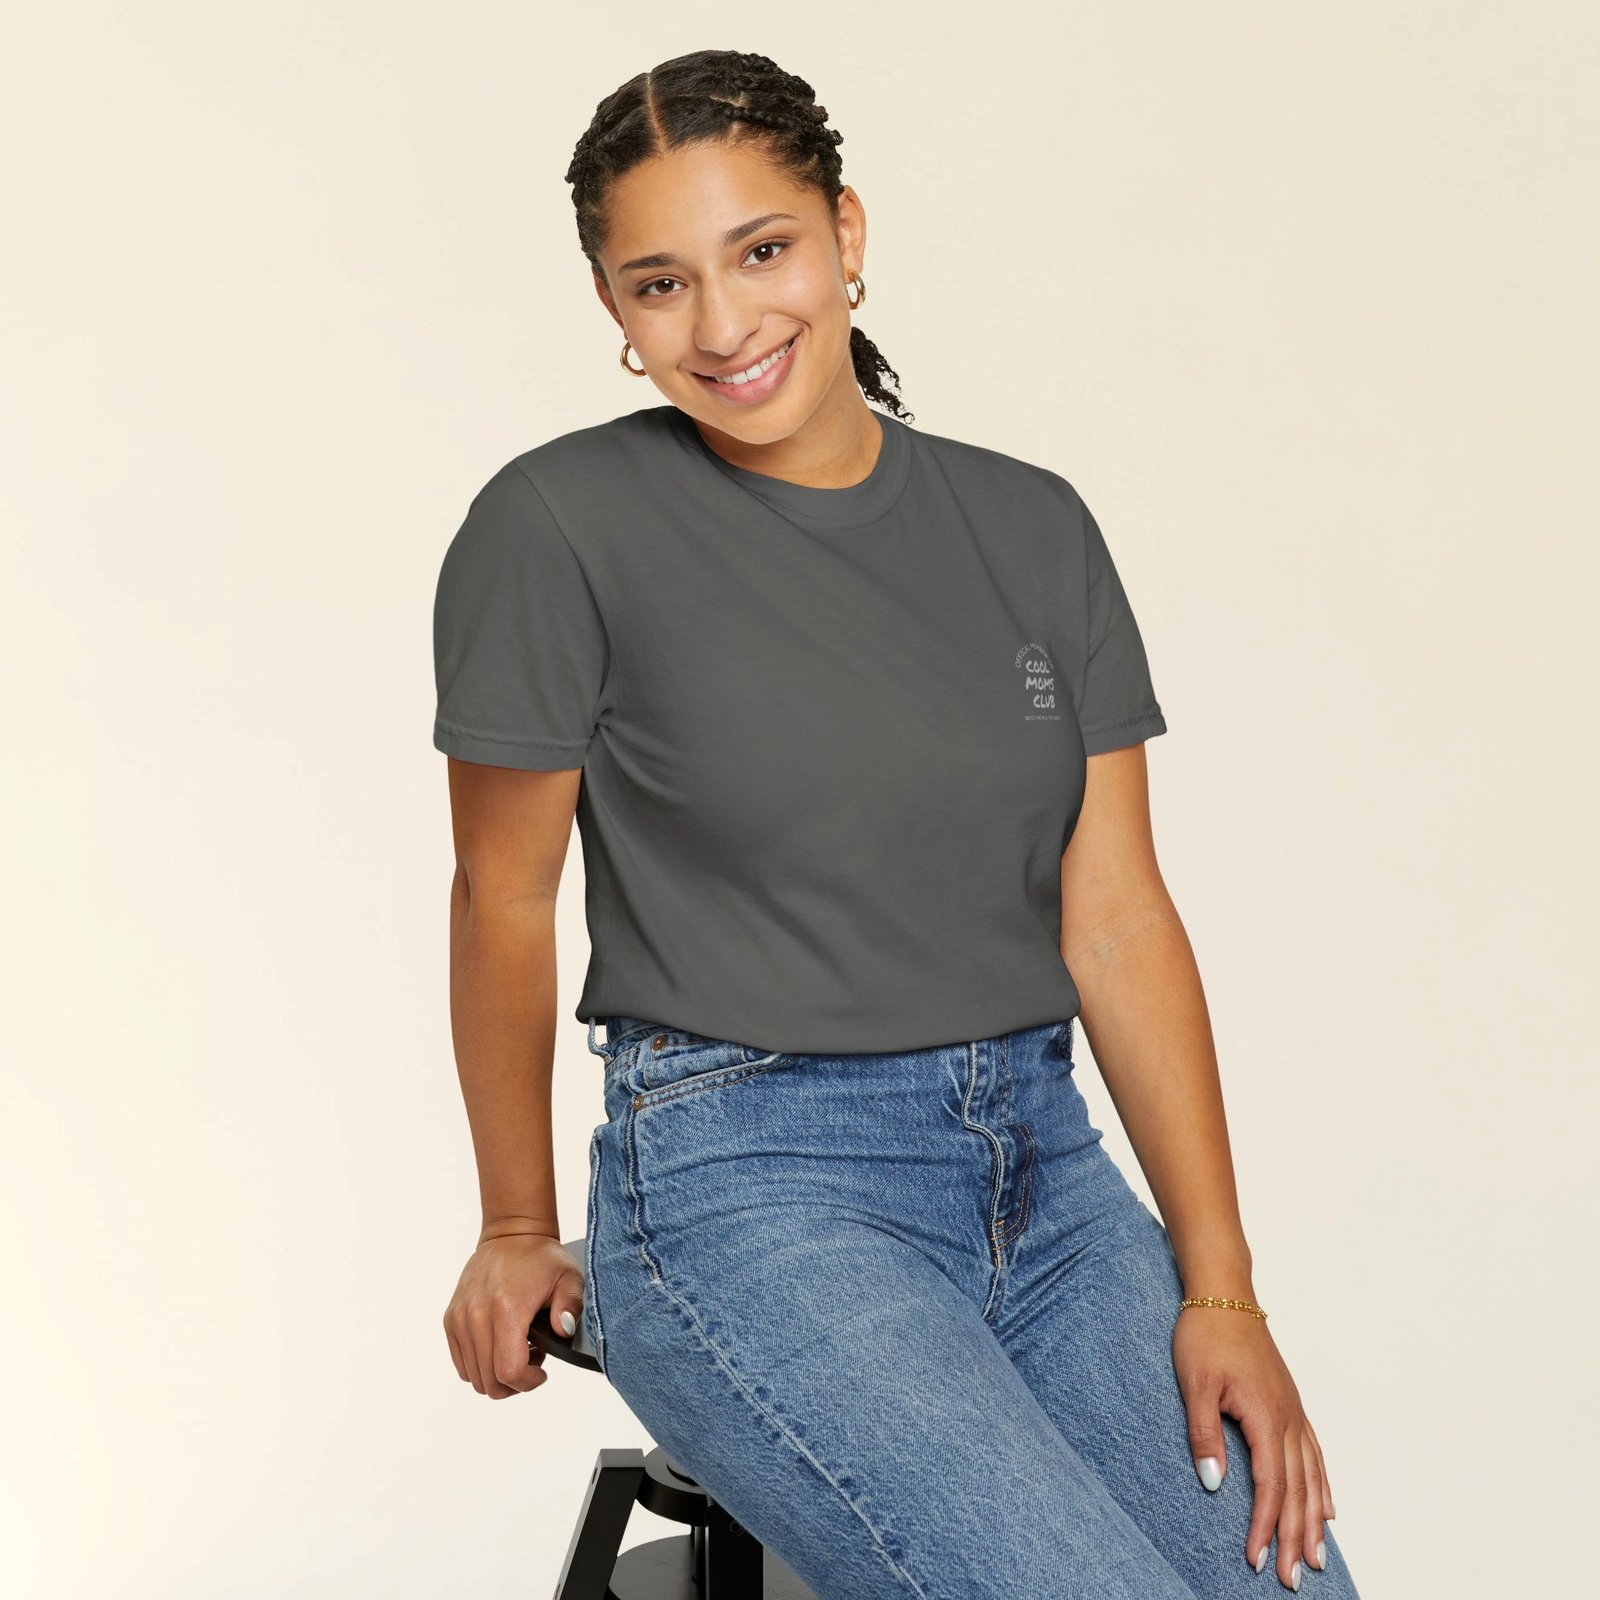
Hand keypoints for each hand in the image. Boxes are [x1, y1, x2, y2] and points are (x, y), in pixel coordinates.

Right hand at [443, 1229, 584, 1398]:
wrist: (511, 1234)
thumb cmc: (541, 1258)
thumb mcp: (569, 1277)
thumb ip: (571, 1306)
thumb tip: (564, 1330)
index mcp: (507, 1308)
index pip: (508, 1371)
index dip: (528, 1383)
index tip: (542, 1372)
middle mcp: (477, 1315)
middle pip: (489, 1381)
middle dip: (515, 1384)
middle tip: (533, 1361)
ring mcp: (461, 1318)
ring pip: (473, 1376)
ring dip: (497, 1375)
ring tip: (518, 1350)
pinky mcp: (451, 1319)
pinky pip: (462, 1363)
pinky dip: (480, 1365)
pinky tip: (500, 1346)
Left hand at [1172, 1303, 1335, 1589]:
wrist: (1223, 1294)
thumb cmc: (1205, 1335)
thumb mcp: (1195, 1384)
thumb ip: (1204, 1434)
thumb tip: (1212, 1485)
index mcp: (1266, 1416)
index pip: (1269, 1485)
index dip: (1264, 1526)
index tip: (1255, 1559)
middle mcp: (1288, 1418)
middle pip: (1297, 1489)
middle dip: (1294, 1537)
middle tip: (1293, 1579)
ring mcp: (1294, 1410)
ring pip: (1311, 1476)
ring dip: (1313, 1520)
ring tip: (1316, 1558)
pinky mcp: (1291, 1403)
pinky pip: (1314, 1454)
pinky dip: (1322, 1485)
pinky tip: (1327, 1508)